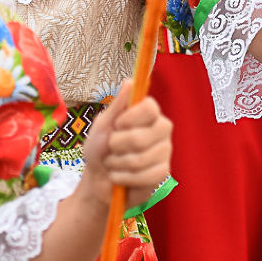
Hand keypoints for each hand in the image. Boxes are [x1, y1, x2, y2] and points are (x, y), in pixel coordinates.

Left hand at [81, 93, 172, 211]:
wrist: (97, 180)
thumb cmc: (100, 149)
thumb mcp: (103, 124)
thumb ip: (118, 105)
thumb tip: (130, 81)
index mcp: (148, 114)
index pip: (150, 107)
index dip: (130, 118)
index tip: (117, 125)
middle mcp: (161, 130)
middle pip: (141, 137)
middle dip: (117, 146)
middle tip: (111, 147)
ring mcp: (164, 152)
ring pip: (140, 159)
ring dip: (117, 164)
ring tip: (113, 163)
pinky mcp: (163, 173)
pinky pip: (145, 176)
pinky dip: (124, 178)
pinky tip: (120, 177)